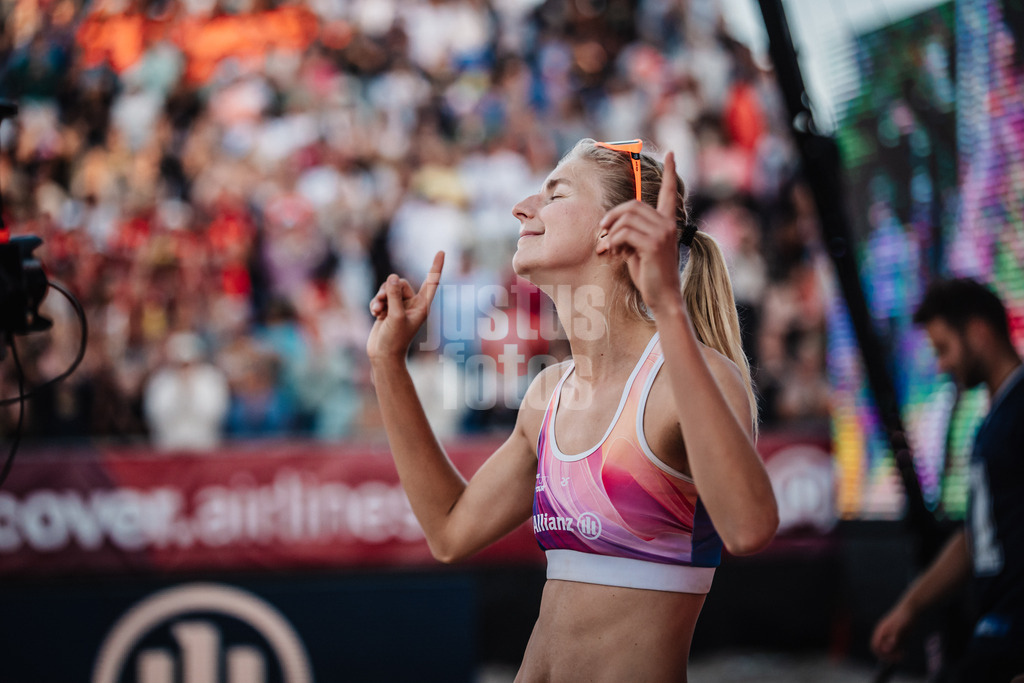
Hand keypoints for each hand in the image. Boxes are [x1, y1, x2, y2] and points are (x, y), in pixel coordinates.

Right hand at [367, 251, 443, 362]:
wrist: (383, 355)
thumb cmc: (394, 339)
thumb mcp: (395, 315)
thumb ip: (394, 295)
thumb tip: (393, 277)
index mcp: (422, 306)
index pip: (431, 282)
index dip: (436, 267)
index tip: (441, 251)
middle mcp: (412, 304)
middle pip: (400, 283)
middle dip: (389, 289)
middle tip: (384, 303)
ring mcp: (399, 307)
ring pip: (388, 288)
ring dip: (380, 296)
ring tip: (377, 309)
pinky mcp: (387, 309)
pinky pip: (381, 296)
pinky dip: (376, 303)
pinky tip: (374, 313)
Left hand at [600, 151, 683, 315]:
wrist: (663, 297)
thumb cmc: (649, 274)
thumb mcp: (638, 249)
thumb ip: (630, 233)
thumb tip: (609, 227)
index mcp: (667, 222)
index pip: (670, 192)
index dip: (670, 172)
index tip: (672, 153)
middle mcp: (667, 224)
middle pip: (633, 205)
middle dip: (612, 217)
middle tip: (602, 232)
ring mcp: (662, 233)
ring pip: (625, 219)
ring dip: (610, 233)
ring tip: (608, 248)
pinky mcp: (653, 244)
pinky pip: (624, 233)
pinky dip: (613, 242)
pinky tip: (613, 254)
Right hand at [870, 602, 913, 661]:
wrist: (911, 608)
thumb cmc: (905, 617)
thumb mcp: (900, 628)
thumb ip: (893, 638)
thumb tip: (886, 649)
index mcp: (881, 631)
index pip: (875, 646)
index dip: (881, 654)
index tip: (891, 658)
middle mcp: (884, 634)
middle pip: (881, 649)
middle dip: (889, 655)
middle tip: (900, 657)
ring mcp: (890, 635)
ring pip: (889, 649)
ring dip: (894, 654)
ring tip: (904, 653)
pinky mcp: (896, 636)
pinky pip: (895, 647)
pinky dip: (899, 651)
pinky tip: (905, 650)